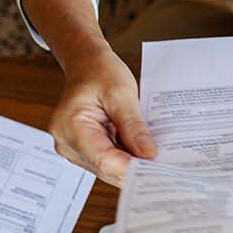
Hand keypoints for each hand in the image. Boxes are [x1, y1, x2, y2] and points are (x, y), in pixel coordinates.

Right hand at [50, 49, 157, 185]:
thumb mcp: (121, 93)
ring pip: (108, 168)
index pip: (103, 159)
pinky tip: (141, 151)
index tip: (159, 169)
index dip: (132, 168)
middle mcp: (67, 143)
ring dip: (131, 164)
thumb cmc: (99, 71)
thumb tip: (148, 155)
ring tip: (155, 157)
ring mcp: (74, 148)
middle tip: (165, 166)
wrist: (86, 63)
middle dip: (135, 168)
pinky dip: (125, 157)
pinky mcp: (83, 150)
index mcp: (71, 126)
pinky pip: (107, 160)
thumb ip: (133, 126)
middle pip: (106, 168)